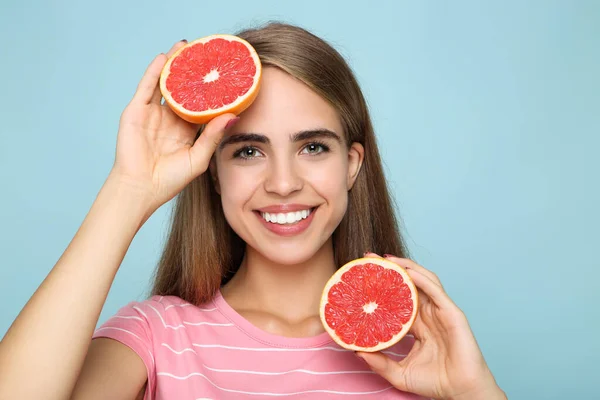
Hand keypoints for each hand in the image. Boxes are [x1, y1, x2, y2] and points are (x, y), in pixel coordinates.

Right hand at [110, 40, 236, 213]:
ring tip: (187, 46)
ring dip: (174, 65)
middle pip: (183, 89)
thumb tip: (233, 116)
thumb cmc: (170, 180)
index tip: (224, 74)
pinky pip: (147, 87)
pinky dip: (154, 72)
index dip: (211, 90)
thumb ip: (213, 136)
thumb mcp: (199, 157)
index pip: (201, 104)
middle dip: (193, 71)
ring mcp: (152, 113)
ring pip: (165, 84)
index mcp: (186, 130)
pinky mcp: (136, 111)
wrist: (141, 189)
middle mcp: (170, 119)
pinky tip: (165, 58)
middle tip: (206, 53)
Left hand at [357, 253, 505, 399]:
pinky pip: (436, 291)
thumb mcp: (399, 373)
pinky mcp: (452, 313)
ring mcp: (440, 311)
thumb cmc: (435, 383)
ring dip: (406, 267)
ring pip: (423, 280)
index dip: (382, 286)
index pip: (397, 298)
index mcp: (417, 324)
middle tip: (369, 258)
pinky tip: (408, 272)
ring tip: (386, 259)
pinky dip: (421, 279)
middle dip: (390, 268)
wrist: (461, 392)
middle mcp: (428, 314)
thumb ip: (379, 363)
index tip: (361, 276)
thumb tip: (357, 352)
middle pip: (408, 283)